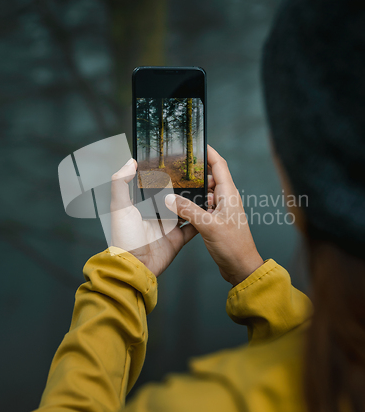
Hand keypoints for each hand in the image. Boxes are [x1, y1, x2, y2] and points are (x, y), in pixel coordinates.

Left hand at [109, 159, 197, 276]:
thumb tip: (130, 161)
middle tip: (199, 173)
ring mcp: (169, 225)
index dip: (166, 174)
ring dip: (196, 201)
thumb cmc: (124, 238)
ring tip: (208, 188)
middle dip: (185, 186)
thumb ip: (121, 183)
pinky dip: (201, 220)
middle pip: (174, 195)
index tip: (178, 161)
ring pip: (186, 209)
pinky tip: (210, 210)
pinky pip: (193, 227)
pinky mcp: (178, 238)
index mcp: (143, 204)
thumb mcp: (119, 207)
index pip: (156, 184)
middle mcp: (157, 213)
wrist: (136, 267)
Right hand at [165, 145, 262, 285]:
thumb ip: (188, 210)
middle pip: (210, 177)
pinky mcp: (216, 220)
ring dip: (193, 190)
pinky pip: (203, 206)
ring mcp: (221, 210)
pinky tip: (180, 206)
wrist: (242, 268)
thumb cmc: (233, 247)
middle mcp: (226, 199)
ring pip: (205, 193)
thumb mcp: (208, 226)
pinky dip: (193, 204)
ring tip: (174, 185)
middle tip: (177, 166)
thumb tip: (169, 198)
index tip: (196, 143)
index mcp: (229, 194)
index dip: (208, 152)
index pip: (219, 165)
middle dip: (195, 171)